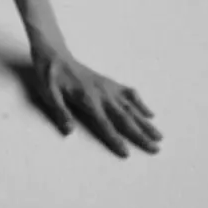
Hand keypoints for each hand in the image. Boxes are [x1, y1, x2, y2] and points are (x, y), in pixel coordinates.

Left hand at [30, 44, 162, 156]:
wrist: (55, 55)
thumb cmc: (50, 76)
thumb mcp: (48, 93)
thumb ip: (60, 111)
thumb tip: (68, 131)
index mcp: (86, 98)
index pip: (103, 123)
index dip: (114, 138)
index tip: (126, 153)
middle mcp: (101, 93)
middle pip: (124, 117)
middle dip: (140, 134)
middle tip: (155, 149)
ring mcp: (107, 87)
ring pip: (131, 107)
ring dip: (145, 122)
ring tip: (159, 136)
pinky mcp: (109, 83)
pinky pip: (129, 93)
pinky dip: (141, 103)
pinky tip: (150, 113)